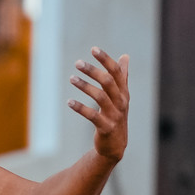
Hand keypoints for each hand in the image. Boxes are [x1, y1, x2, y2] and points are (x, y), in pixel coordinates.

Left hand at [70, 48, 130, 162]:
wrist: (115, 145)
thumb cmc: (116, 116)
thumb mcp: (121, 96)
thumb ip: (122, 76)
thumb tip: (125, 56)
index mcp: (123, 92)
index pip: (117, 72)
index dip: (106, 60)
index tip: (93, 49)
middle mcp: (121, 102)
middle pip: (108, 82)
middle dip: (93, 70)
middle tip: (77, 63)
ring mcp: (115, 115)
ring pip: (100, 97)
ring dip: (84, 86)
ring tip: (71, 78)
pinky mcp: (106, 128)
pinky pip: (92, 116)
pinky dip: (80, 108)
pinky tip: (69, 102)